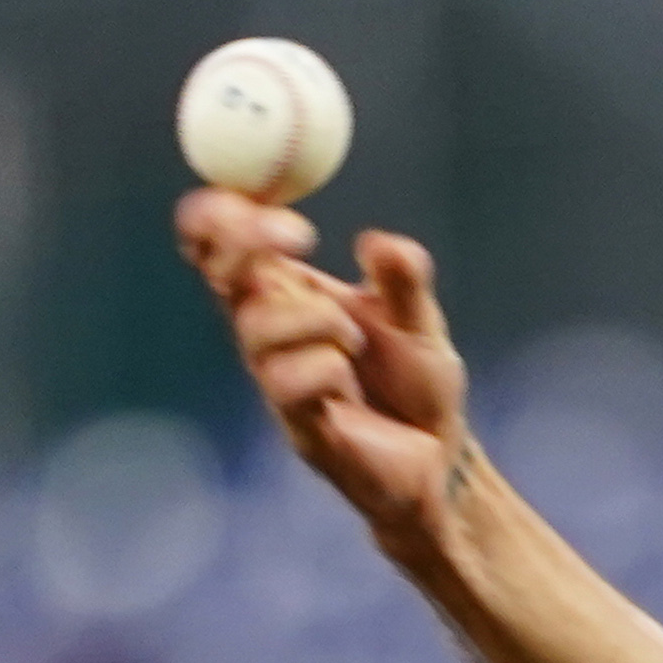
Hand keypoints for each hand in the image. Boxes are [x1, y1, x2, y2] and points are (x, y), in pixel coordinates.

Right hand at [175, 189, 470, 563]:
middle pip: (219, 274)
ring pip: (255, 329)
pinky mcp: (297, 426)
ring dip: (314, 320)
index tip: (262, 201)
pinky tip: (351, 382)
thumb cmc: (419, 386)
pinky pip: (289, 383)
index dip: (222, 215)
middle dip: (245, 245)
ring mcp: (277, 379)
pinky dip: (326, 369)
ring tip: (354, 340)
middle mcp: (270, 333)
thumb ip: (403, 278)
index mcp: (288, 294)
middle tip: (300, 236)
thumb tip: (378, 243)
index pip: (224, 245)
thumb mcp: (420, 320)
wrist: (442, 460)